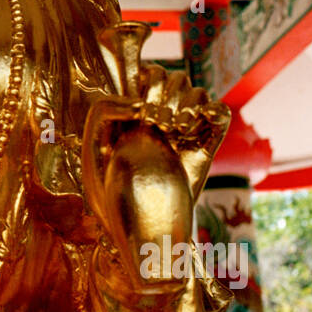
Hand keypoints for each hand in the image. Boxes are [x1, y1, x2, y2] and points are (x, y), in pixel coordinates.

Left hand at [83, 39, 229, 311]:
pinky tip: (198, 127)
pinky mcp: (203, 150)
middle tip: (160, 120)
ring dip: (189, 100)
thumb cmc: (109, 199)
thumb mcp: (92, 152)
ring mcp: (182, 134)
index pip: (150, 74)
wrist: (142, 238)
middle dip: (168, 90)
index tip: (143, 107)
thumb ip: (103, 113)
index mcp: (133, 115)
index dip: (150, 79)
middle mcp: (159, 120)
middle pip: (175, 78)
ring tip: (177, 127)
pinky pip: (218, 114)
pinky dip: (214, 111)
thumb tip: (138, 103)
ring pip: (195, 92)